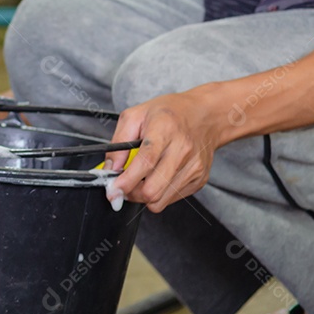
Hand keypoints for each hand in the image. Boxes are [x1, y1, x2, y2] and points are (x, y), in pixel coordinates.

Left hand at [103, 90, 223, 212]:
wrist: (205, 115)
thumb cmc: (168, 113)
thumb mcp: (134, 116)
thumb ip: (118, 143)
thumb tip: (109, 170)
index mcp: (165, 130)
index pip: (145, 162)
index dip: (126, 181)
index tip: (113, 189)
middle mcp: (182, 150)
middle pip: (153, 189)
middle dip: (131, 193)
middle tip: (123, 185)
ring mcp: (194, 167)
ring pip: (160, 200)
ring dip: (143, 196)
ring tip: (139, 180)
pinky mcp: (199, 179)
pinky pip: (171, 199)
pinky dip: (159, 194)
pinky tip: (157, 177)